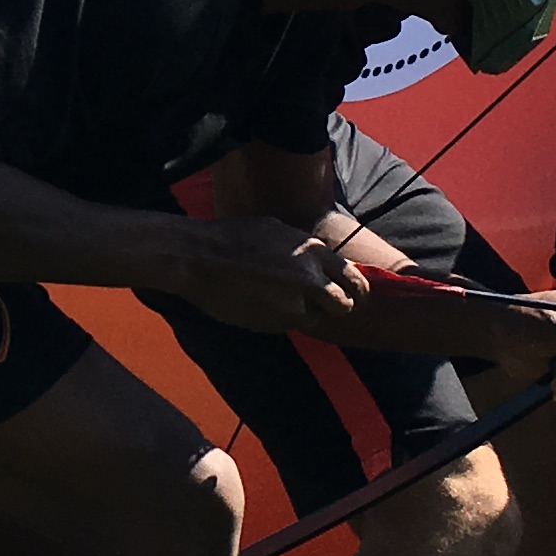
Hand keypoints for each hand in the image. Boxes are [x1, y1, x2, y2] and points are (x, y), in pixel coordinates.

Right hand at [164, 216, 370, 333]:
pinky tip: (259, 302)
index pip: (354, 279)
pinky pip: (286, 324)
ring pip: (314, 319)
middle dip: (337, 308)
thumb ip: (304, 250)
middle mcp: (310, 281)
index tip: (352, 295)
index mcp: (314, 253)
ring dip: (305, 314)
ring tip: (281, 299)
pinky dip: (279, 318)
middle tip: (327, 307)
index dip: (356, 290)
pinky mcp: (273, 325)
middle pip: (344, 306)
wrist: (199, 259)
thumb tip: (320, 261)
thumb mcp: (278, 231)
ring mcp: (292, 306)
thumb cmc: (234, 237)